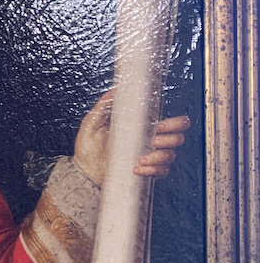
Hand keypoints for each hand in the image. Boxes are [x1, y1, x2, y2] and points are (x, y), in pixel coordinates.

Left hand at [73, 89, 189, 185]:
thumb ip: (104, 105)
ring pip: (170, 156)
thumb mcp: (92, 122)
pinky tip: (136, 169)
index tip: (159, 126)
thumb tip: (114, 90)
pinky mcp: (147, 171)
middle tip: (153, 141)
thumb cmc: (89, 146)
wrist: (85, 170)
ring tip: (140, 159)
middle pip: (177, 138)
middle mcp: (150, 141)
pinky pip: (160, 172)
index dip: (175, 123)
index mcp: (142, 126)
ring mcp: (150, 157)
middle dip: (170, 139)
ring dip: (158, 157)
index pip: (172, 122)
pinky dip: (151, 171)